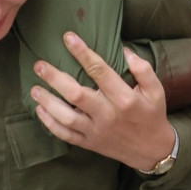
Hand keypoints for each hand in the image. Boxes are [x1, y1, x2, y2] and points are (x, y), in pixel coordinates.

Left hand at [31, 32, 175, 171]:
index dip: (82, 53)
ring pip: (66, 116)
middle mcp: (108, 114)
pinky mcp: (90, 142)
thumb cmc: (153, 115)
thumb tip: (125, 51)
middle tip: (39, 65)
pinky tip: (40, 110)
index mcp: (124, 98)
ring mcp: (96, 130)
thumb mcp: (157, 91)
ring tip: (33, 88)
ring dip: (47, 102)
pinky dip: (50, 123)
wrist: (152, 151)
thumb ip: (143, 69)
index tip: (68, 38)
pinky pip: (65, 135)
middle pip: (76, 94)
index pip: (100, 71)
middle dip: (55, 78)